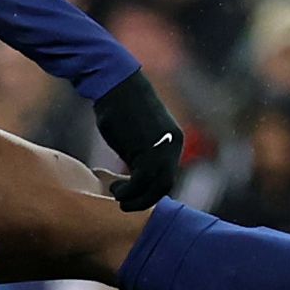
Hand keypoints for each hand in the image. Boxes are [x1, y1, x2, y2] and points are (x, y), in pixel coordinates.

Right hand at [93, 77, 185, 211]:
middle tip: (125, 203)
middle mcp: (174, 146)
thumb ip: (143, 153)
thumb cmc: (121, 107)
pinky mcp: (147, 150)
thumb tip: (138, 175)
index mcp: (175, 141)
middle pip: (165, 185)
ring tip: (117, 196)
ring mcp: (162, 148)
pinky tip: (114, 188)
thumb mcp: (138, 134)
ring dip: (135, 198)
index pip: (167, 175)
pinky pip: (141, 181)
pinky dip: (128, 191)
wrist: (117, 85)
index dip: (150, 190)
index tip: (132, 193)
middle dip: (145, 199)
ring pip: (155, 187)